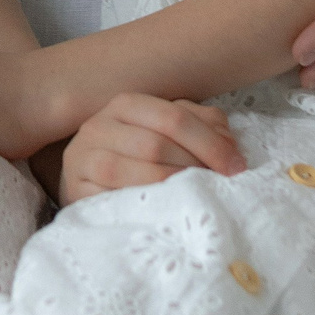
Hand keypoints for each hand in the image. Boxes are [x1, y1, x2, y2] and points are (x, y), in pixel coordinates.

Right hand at [60, 95, 245, 203]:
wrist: (87, 182)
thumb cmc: (136, 156)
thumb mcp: (167, 132)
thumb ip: (200, 126)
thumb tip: (229, 144)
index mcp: (125, 104)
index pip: (174, 117)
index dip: (210, 142)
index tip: (237, 167)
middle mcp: (99, 126)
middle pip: (157, 144)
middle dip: (195, 167)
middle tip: (220, 186)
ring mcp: (84, 160)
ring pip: (139, 173)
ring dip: (177, 188)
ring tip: (199, 198)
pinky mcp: (77, 194)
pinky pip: (118, 201)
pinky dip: (149, 207)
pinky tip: (168, 211)